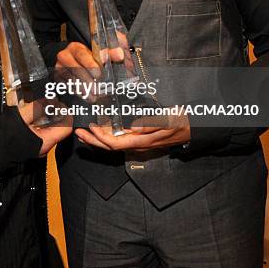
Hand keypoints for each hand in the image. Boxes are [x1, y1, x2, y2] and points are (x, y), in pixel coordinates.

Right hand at [19, 99, 71, 155]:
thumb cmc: (5, 134)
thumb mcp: (23, 116)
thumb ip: (38, 107)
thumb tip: (50, 100)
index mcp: (45, 142)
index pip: (66, 129)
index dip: (67, 115)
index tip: (63, 104)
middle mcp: (44, 148)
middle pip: (58, 129)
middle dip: (56, 114)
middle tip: (52, 102)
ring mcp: (38, 148)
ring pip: (49, 131)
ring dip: (47, 118)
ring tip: (42, 106)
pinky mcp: (31, 146)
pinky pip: (41, 133)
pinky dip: (40, 123)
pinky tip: (33, 114)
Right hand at [55, 42, 124, 95]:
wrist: (72, 61)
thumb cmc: (90, 56)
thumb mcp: (100, 50)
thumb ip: (110, 52)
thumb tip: (119, 54)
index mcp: (76, 47)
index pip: (81, 54)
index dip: (89, 63)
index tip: (98, 74)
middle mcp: (65, 56)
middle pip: (75, 68)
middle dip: (87, 80)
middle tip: (97, 90)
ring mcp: (59, 68)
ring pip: (70, 79)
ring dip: (83, 89)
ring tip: (93, 97)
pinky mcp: (58, 78)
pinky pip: (66, 86)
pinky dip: (77, 93)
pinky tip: (86, 97)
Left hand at [75, 114, 190, 151]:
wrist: (191, 128)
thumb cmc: (180, 123)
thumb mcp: (168, 121)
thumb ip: (151, 124)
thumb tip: (134, 127)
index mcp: (142, 141)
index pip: (116, 144)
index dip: (101, 138)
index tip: (91, 127)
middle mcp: (137, 145)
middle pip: (109, 147)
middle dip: (92, 140)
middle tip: (77, 131)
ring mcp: (137, 143)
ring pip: (112, 144)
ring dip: (96, 138)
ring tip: (82, 131)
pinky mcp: (138, 139)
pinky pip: (118, 139)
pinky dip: (106, 135)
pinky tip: (99, 129)